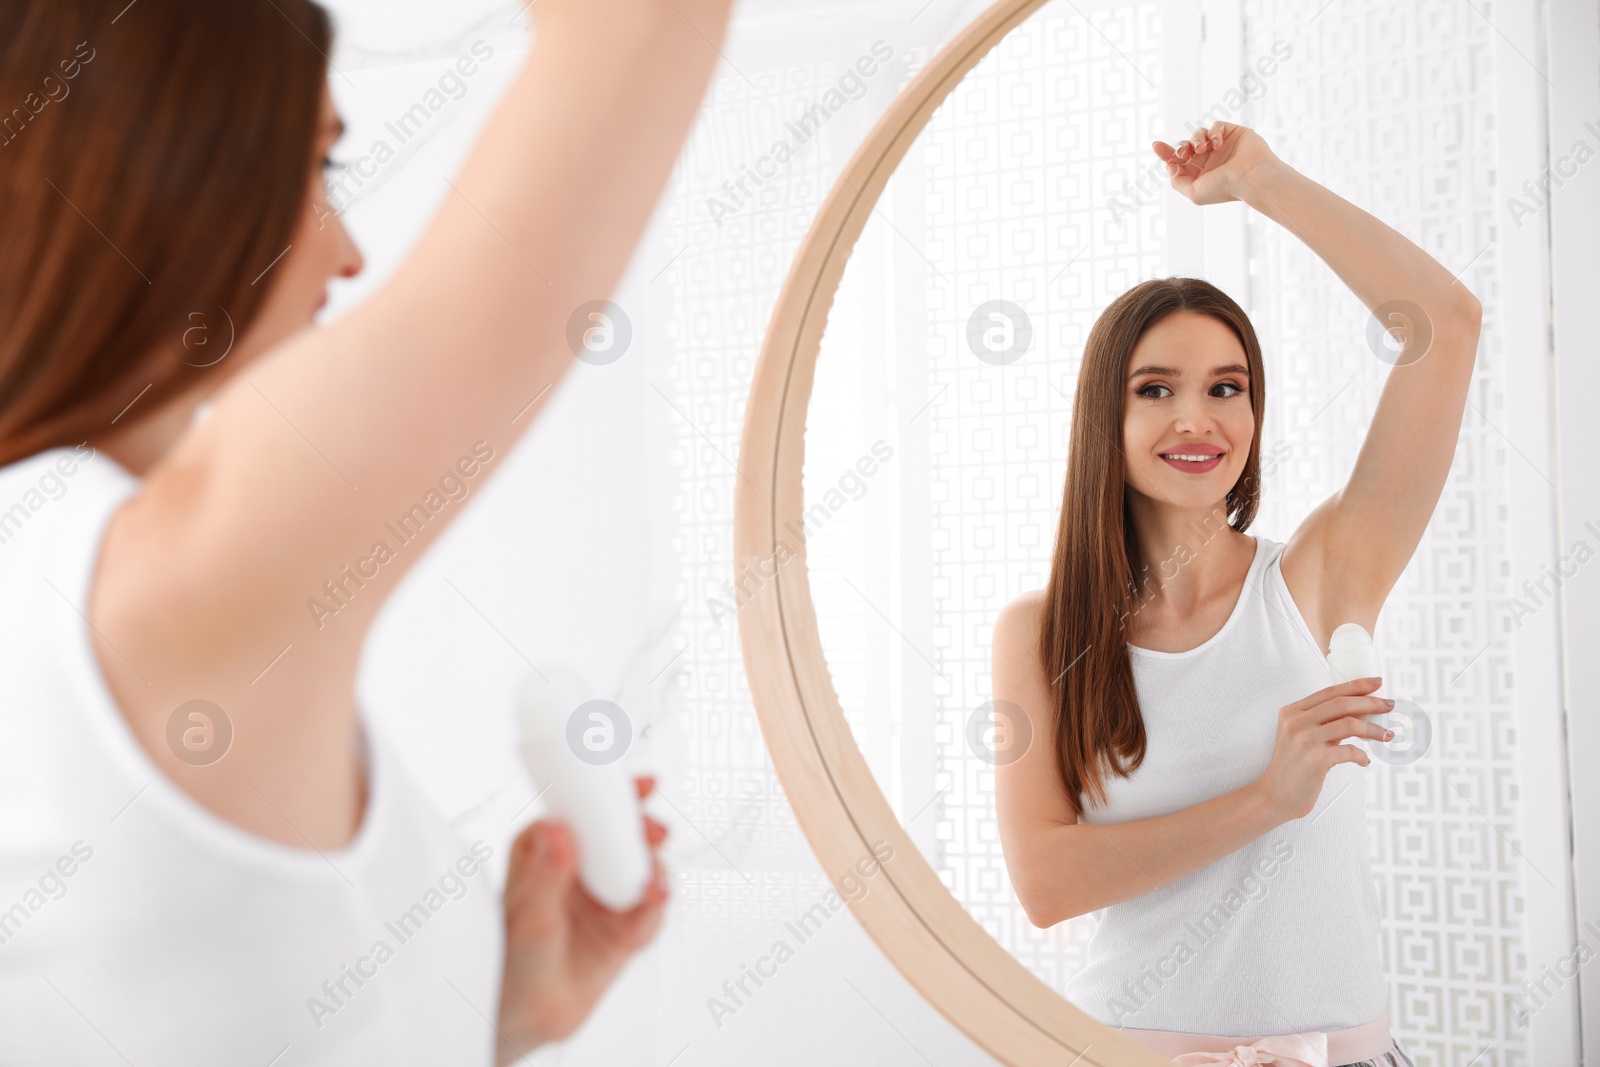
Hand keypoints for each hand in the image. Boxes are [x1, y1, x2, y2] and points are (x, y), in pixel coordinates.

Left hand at [494, 775, 669, 1064]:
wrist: (524, 1016)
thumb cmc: (508, 961)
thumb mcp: (526, 916)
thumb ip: (544, 875)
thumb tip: (557, 831)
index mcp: (547, 848)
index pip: (584, 807)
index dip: (614, 790)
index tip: (641, 784)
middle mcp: (579, 865)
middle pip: (622, 832)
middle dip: (645, 830)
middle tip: (655, 834)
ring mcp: (605, 894)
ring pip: (643, 868)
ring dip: (654, 875)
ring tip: (652, 892)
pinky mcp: (625, 924)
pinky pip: (650, 911)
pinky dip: (652, 915)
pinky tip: (640, 926)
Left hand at [1152, 121, 1279, 205]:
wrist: (1250, 176)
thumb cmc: (1224, 187)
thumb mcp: (1193, 192)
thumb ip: (1177, 181)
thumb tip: (1170, 164)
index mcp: (1199, 174)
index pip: (1178, 161)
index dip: (1165, 152)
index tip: (1156, 145)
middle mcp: (1209, 160)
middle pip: (1186, 146)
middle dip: (1180, 147)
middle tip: (1184, 152)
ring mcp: (1221, 147)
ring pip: (1198, 134)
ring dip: (1196, 139)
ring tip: (1202, 148)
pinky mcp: (1232, 133)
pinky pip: (1215, 126)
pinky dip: (1213, 132)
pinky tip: (1217, 143)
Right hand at [1251, 677, 1393, 821]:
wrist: (1275, 795)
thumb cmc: (1293, 766)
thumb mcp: (1301, 737)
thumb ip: (1323, 723)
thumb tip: (1360, 712)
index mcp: (1292, 712)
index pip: (1329, 692)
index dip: (1356, 686)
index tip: (1376, 683)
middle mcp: (1296, 722)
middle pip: (1341, 703)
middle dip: (1370, 702)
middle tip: (1389, 705)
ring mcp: (1304, 740)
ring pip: (1350, 724)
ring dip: (1374, 729)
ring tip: (1386, 735)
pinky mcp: (1315, 760)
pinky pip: (1350, 751)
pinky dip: (1362, 755)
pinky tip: (1364, 760)